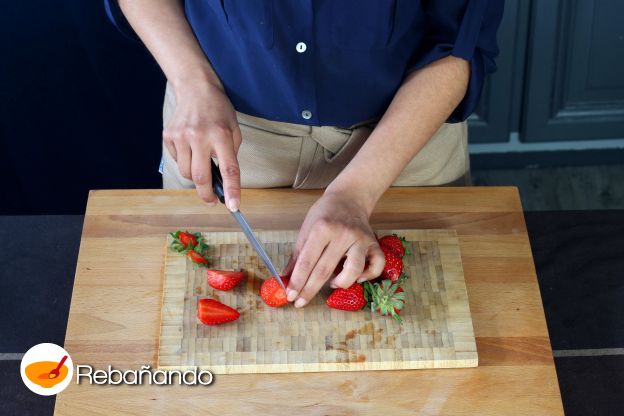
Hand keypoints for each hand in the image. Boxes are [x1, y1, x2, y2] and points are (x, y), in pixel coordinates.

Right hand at [163, 79, 241, 210]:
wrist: (195, 88)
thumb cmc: (219, 111)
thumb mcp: (234, 130)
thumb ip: (230, 154)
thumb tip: (223, 182)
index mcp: (221, 135)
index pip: (229, 168)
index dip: (232, 190)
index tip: (233, 206)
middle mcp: (199, 136)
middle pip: (200, 177)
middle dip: (207, 194)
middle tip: (212, 200)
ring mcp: (181, 136)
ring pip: (187, 173)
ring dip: (196, 176)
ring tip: (202, 162)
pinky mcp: (168, 137)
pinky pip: (178, 161)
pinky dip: (186, 162)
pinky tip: (191, 148)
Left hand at [283, 190, 385, 307]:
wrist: (349, 198)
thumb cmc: (324, 214)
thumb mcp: (306, 229)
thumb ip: (297, 255)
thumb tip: (285, 278)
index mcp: (322, 228)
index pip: (307, 261)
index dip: (298, 281)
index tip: (290, 296)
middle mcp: (343, 234)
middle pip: (325, 270)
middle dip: (310, 290)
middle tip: (300, 303)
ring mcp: (360, 239)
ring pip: (353, 270)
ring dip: (340, 283)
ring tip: (332, 284)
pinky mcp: (374, 244)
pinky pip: (377, 266)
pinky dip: (368, 276)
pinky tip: (357, 278)